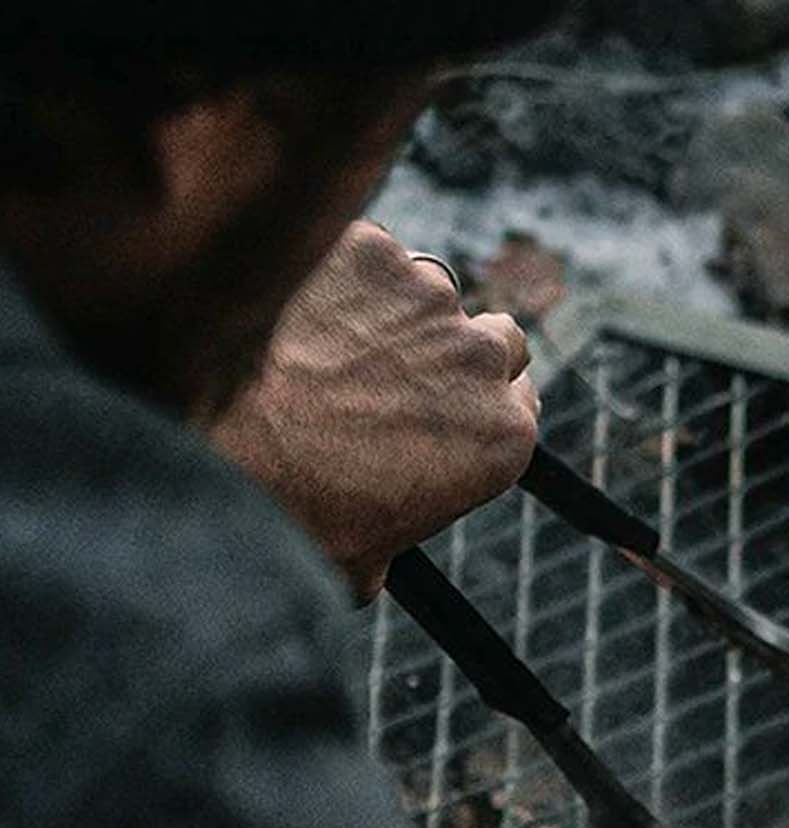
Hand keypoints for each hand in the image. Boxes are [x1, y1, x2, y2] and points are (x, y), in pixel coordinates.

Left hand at [208, 221, 539, 599]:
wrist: (210, 438)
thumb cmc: (294, 514)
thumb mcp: (369, 562)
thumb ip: (402, 528)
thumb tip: (373, 545)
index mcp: (502, 438)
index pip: (521, 398)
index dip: (479, 401)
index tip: (442, 407)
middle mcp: (478, 359)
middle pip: (495, 337)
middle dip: (454, 351)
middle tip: (393, 373)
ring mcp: (423, 294)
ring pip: (426, 288)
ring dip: (393, 309)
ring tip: (328, 341)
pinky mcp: (365, 247)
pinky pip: (364, 252)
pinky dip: (338, 271)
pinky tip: (296, 308)